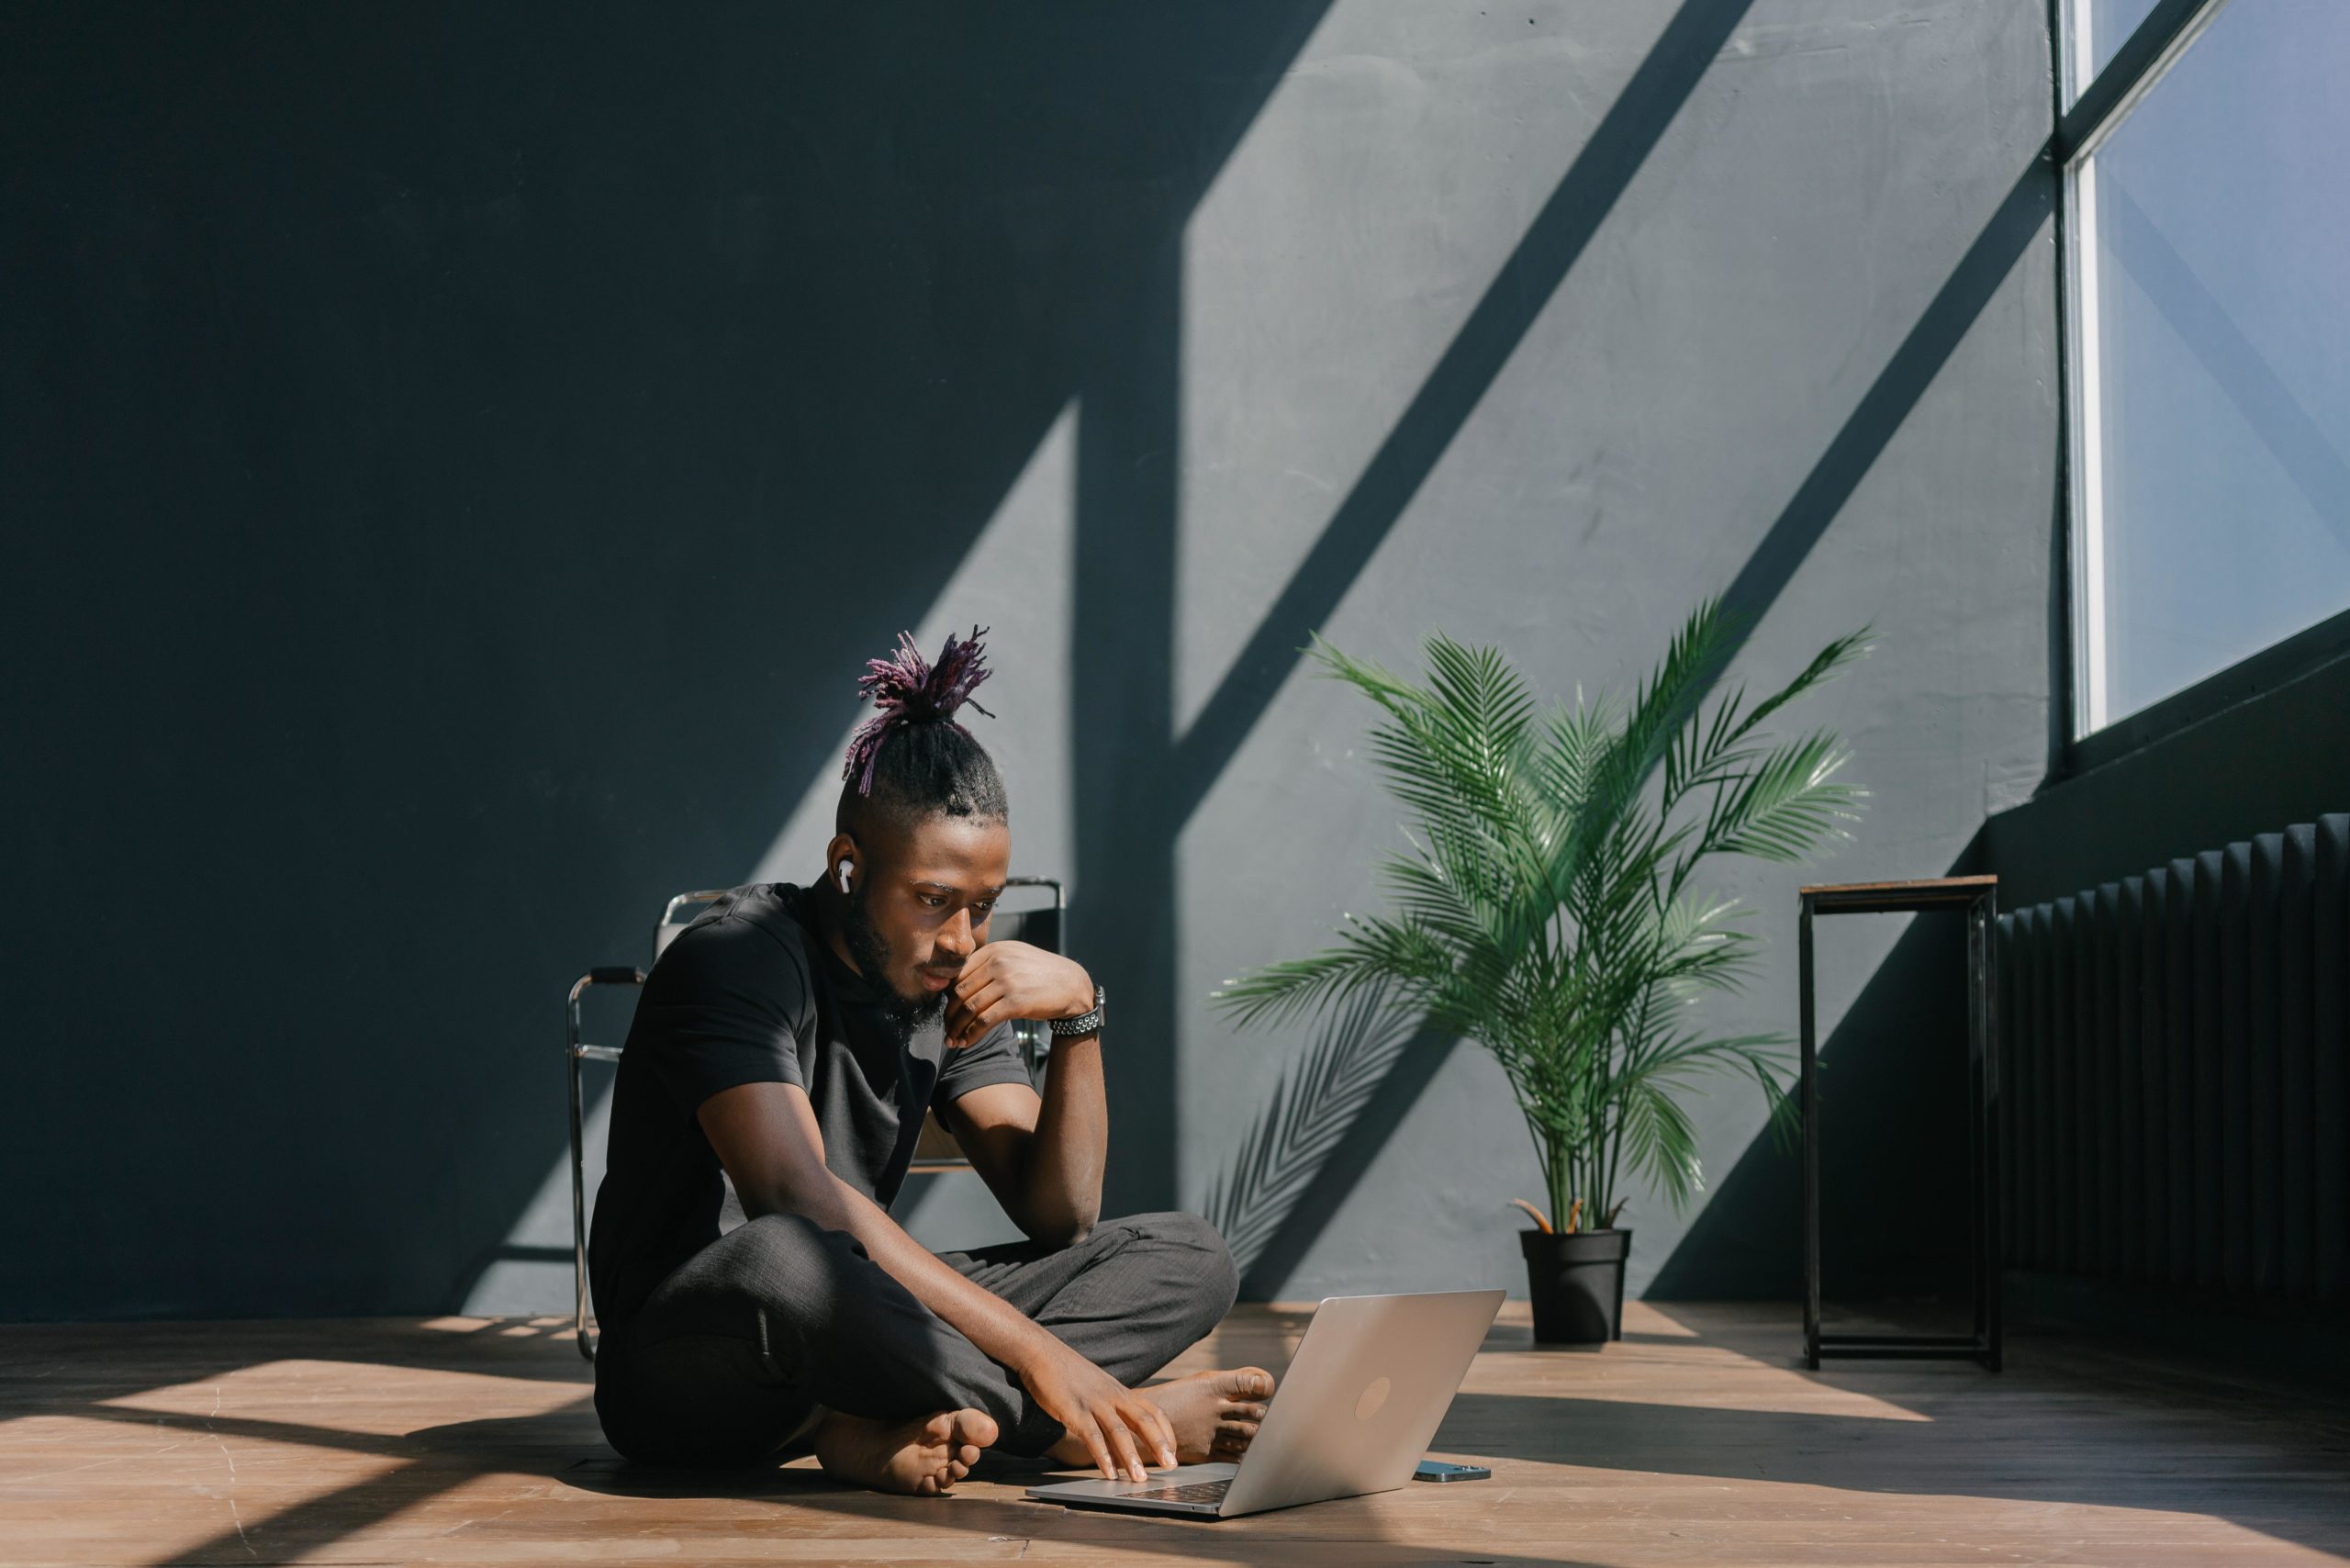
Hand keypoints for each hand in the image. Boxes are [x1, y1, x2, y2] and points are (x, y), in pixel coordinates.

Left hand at [944, 941, 1092, 1050]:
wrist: (1073, 985)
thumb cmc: (1041, 975)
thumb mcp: (1015, 957)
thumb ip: (989, 964)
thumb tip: (957, 984)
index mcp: (995, 950)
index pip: (959, 974)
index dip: (947, 997)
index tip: (948, 1012)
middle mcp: (998, 962)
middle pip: (960, 991)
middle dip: (949, 1015)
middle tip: (947, 1030)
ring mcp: (1007, 981)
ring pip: (969, 1008)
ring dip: (957, 1028)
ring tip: (954, 1040)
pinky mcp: (1016, 1002)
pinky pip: (983, 1021)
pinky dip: (971, 1034)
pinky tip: (967, 1042)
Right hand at [1015, 1337, 1174, 1481]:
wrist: (1042, 1353)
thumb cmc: (1068, 1373)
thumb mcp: (1097, 1388)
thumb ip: (1111, 1408)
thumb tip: (1120, 1437)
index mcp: (1120, 1392)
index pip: (1153, 1411)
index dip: (1166, 1432)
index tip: (1173, 1452)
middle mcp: (1112, 1396)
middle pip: (1143, 1421)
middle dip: (1159, 1445)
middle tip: (1171, 1467)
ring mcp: (1093, 1403)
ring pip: (1119, 1431)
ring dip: (1131, 1457)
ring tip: (1139, 1479)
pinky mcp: (1073, 1410)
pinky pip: (1091, 1436)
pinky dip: (1102, 1456)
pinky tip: (1108, 1472)